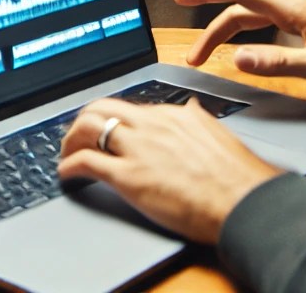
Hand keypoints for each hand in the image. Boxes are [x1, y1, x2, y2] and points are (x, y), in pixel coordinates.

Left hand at [58, 97, 279, 243]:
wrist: (239, 198)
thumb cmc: (233, 174)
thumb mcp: (215, 133)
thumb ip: (197, 118)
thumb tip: (192, 108)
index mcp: (171, 114)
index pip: (129, 108)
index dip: (113, 120)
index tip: (107, 130)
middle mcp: (150, 125)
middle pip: (101, 107)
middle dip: (83, 120)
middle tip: (77, 135)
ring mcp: (137, 149)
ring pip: (88, 127)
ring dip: (71, 139)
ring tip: (67, 152)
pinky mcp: (128, 177)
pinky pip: (86, 162)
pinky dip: (69, 166)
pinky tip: (66, 174)